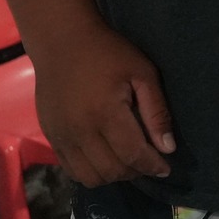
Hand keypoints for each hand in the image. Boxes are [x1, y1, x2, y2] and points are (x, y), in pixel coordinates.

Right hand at [33, 21, 174, 186]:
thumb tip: (167, 147)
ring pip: (90, 177)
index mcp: (106, 114)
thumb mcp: (142, 73)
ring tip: (126, 161)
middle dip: (135, 171)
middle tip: (148, 161)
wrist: (62, 42)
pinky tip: (104, 159)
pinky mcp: (50, 137)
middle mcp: (80, 131)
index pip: (133, 155)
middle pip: (112, 171)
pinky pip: (71, 170)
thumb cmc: (108, 52)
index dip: (152, 165)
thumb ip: (156, 111)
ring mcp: (62, 137)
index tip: (166, 168)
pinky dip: (90, 172)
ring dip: (113, 176)